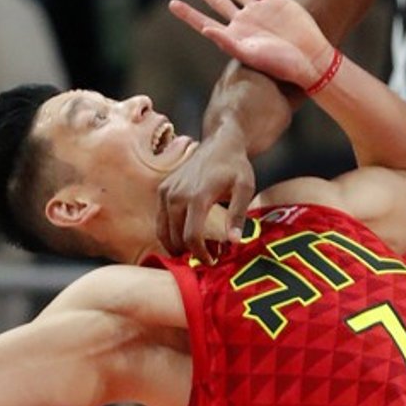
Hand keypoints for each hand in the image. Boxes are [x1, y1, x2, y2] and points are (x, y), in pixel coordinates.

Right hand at [157, 123, 254, 259]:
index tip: (212, 261)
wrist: (220, 143)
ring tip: (197, 249)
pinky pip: (160, 220)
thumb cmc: (235, 166)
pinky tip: (186, 236)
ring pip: (163, 232)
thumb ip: (238, 215)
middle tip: (209, 255)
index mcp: (197, 196)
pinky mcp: (162, 190)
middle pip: (175, 238)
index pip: (191, 237)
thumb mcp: (245, 188)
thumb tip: (234, 241)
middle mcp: (177, 195)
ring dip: (177, 246)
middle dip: (190, 253)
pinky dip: (169, 233)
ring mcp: (166, 192)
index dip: (200, 255)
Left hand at [169, 0, 333, 89]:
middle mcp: (244, 21)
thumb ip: (227, 42)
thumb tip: (205, 29)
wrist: (309, 58)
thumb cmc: (280, 64)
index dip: (188, 13)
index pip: (204, 22)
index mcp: (233, 36)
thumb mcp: (250, 55)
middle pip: (217, 0)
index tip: (172, 3)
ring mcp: (259, 10)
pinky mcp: (276, 2)